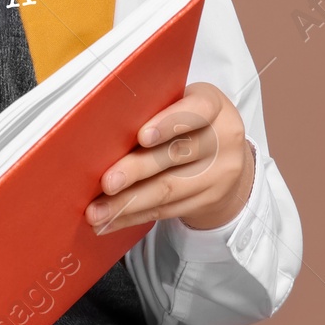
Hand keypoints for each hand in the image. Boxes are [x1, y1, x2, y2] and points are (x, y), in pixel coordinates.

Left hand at [86, 82, 254, 235]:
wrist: (226, 157)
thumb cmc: (188, 123)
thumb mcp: (182, 106)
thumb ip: (154, 112)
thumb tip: (102, 133)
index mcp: (212, 105)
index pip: (195, 111)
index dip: (168, 124)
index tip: (141, 136)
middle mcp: (222, 138)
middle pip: (176, 154)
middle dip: (136, 170)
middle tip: (107, 183)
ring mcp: (220, 173)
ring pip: (169, 189)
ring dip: (128, 203)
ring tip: (97, 211)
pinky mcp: (209, 200)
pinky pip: (167, 210)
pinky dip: (134, 216)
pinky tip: (111, 220)